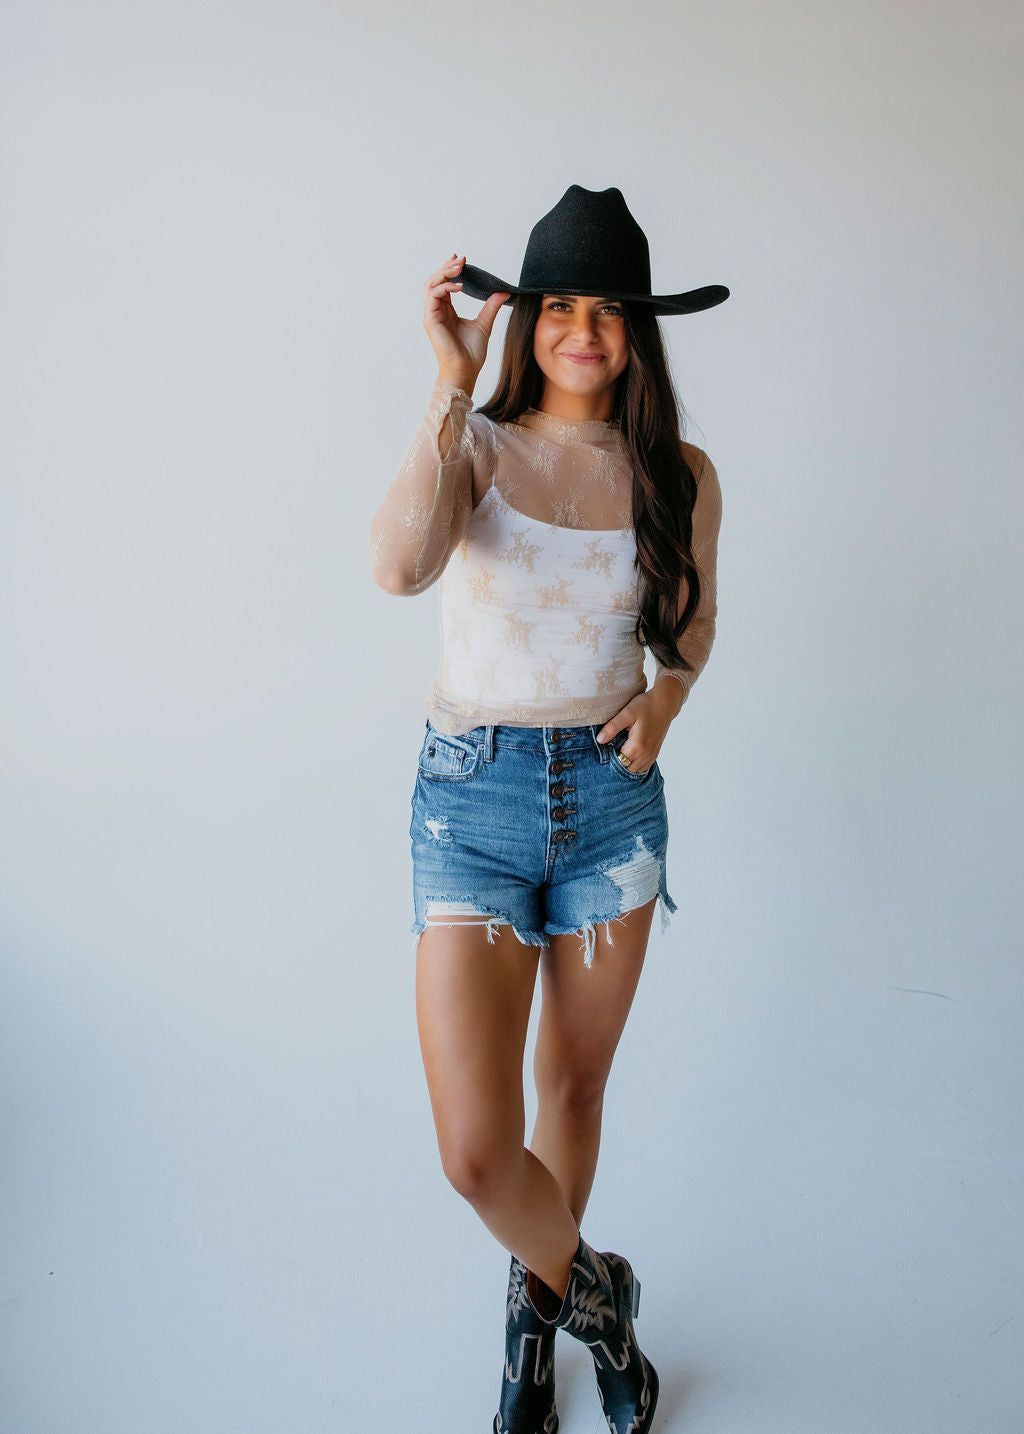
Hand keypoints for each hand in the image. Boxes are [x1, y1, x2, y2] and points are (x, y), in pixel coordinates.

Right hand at [423, 254, 510, 389]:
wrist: (466, 370)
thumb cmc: (471, 354)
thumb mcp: (484, 323)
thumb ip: (491, 306)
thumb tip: (503, 292)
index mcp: (446, 311)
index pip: (443, 284)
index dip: (450, 270)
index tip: (462, 260)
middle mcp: (436, 311)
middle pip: (434, 280)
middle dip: (447, 267)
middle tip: (462, 259)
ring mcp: (432, 315)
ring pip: (430, 285)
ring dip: (444, 273)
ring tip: (460, 267)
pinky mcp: (430, 321)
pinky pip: (433, 296)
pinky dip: (445, 287)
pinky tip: (459, 286)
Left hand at [595, 685, 679, 773]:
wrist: (665, 703)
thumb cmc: (646, 705)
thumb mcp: (626, 713)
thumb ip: (612, 727)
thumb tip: (599, 740)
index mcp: (637, 746)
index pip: (619, 763)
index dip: (609, 760)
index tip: (603, 753)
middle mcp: (646, 754)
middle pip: (626, 769)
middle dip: (616, 764)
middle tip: (608, 753)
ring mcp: (652, 755)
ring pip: (635, 771)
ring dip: (625, 765)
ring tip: (617, 753)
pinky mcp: (654, 753)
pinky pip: (642, 768)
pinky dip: (634, 765)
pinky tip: (627, 755)